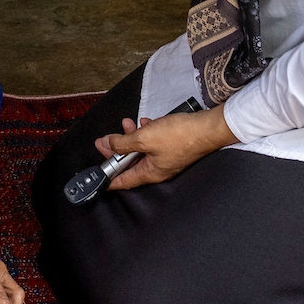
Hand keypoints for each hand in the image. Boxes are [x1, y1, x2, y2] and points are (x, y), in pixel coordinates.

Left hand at [100, 106, 235, 190]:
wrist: (206, 127)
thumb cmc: (179, 136)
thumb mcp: (144, 138)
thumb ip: (123, 143)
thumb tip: (109, 145)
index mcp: (150, 173)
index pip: (124, 181)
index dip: (108, 179)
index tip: (97, 178)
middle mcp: (158, 169)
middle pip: (130, 163)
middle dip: (116, 150)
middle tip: (104, 140)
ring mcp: (166, 158)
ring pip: (142, 150)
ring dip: (131, 137)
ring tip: (126, 124)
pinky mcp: (172, 147)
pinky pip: (154, 142)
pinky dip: (147, 132)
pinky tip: (145, 122)